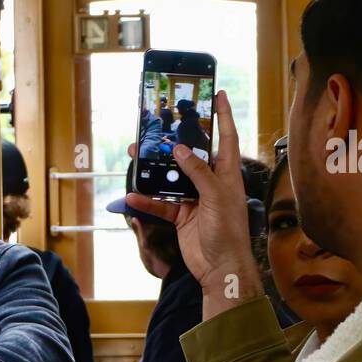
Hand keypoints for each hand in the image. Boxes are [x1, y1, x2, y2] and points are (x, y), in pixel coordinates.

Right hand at [123, 92, 262, 319]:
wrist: (221, 268)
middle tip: (158, 125)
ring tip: (136, 156)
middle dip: (174, 141)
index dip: (224, 115)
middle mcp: (212, 183)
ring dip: (154, 170)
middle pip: (191, 155)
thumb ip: (198, 172)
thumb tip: (179, 149)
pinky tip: (133, 196)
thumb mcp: (216, 196)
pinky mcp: (182, 217)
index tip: (219, 94)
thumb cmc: (228, 231)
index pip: (226, 137)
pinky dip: (147, 201)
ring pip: (171, 178)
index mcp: (227, 174)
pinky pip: (161, 204)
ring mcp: (196, 199)